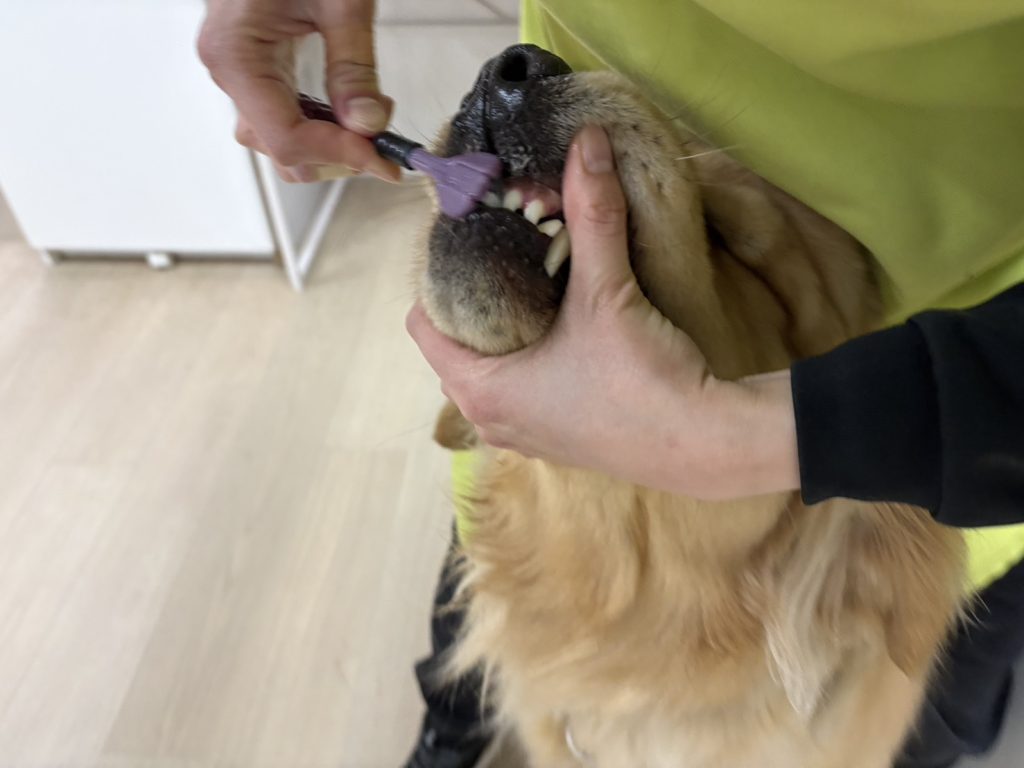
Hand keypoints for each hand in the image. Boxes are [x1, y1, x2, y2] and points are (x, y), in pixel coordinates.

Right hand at [198, 0, 399, 182]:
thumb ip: (354, 66)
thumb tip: (369, 123)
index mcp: (236, 54)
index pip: (288, 139)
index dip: (340, 157)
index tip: (384, 157)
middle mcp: (228, 68)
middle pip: (280, 149)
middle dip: (335, 155)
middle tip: (385, 143)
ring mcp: (238, 67)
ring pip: (277, 139)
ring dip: (326, 145)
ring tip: (370, 126)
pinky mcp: (254, 62)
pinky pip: (280, 113)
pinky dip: (317, 124)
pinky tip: (348, 113)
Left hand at [407, 126, 799, 498]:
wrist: (706, 445)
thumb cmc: (640, 380)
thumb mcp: (608, 292)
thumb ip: (592, 215)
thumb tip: (587, 140)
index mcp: (479, 391)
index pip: (421, 324)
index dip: (437, 277)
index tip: (465, 239)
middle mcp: (491, 420)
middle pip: (455, 345)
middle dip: (471, 299)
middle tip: (499, 249)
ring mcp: (525, 437)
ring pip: (491, 370)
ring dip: (504, 330)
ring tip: (529, 280)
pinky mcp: (559, 441)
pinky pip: (522, 390)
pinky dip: (530, 358)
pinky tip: (561, 327)